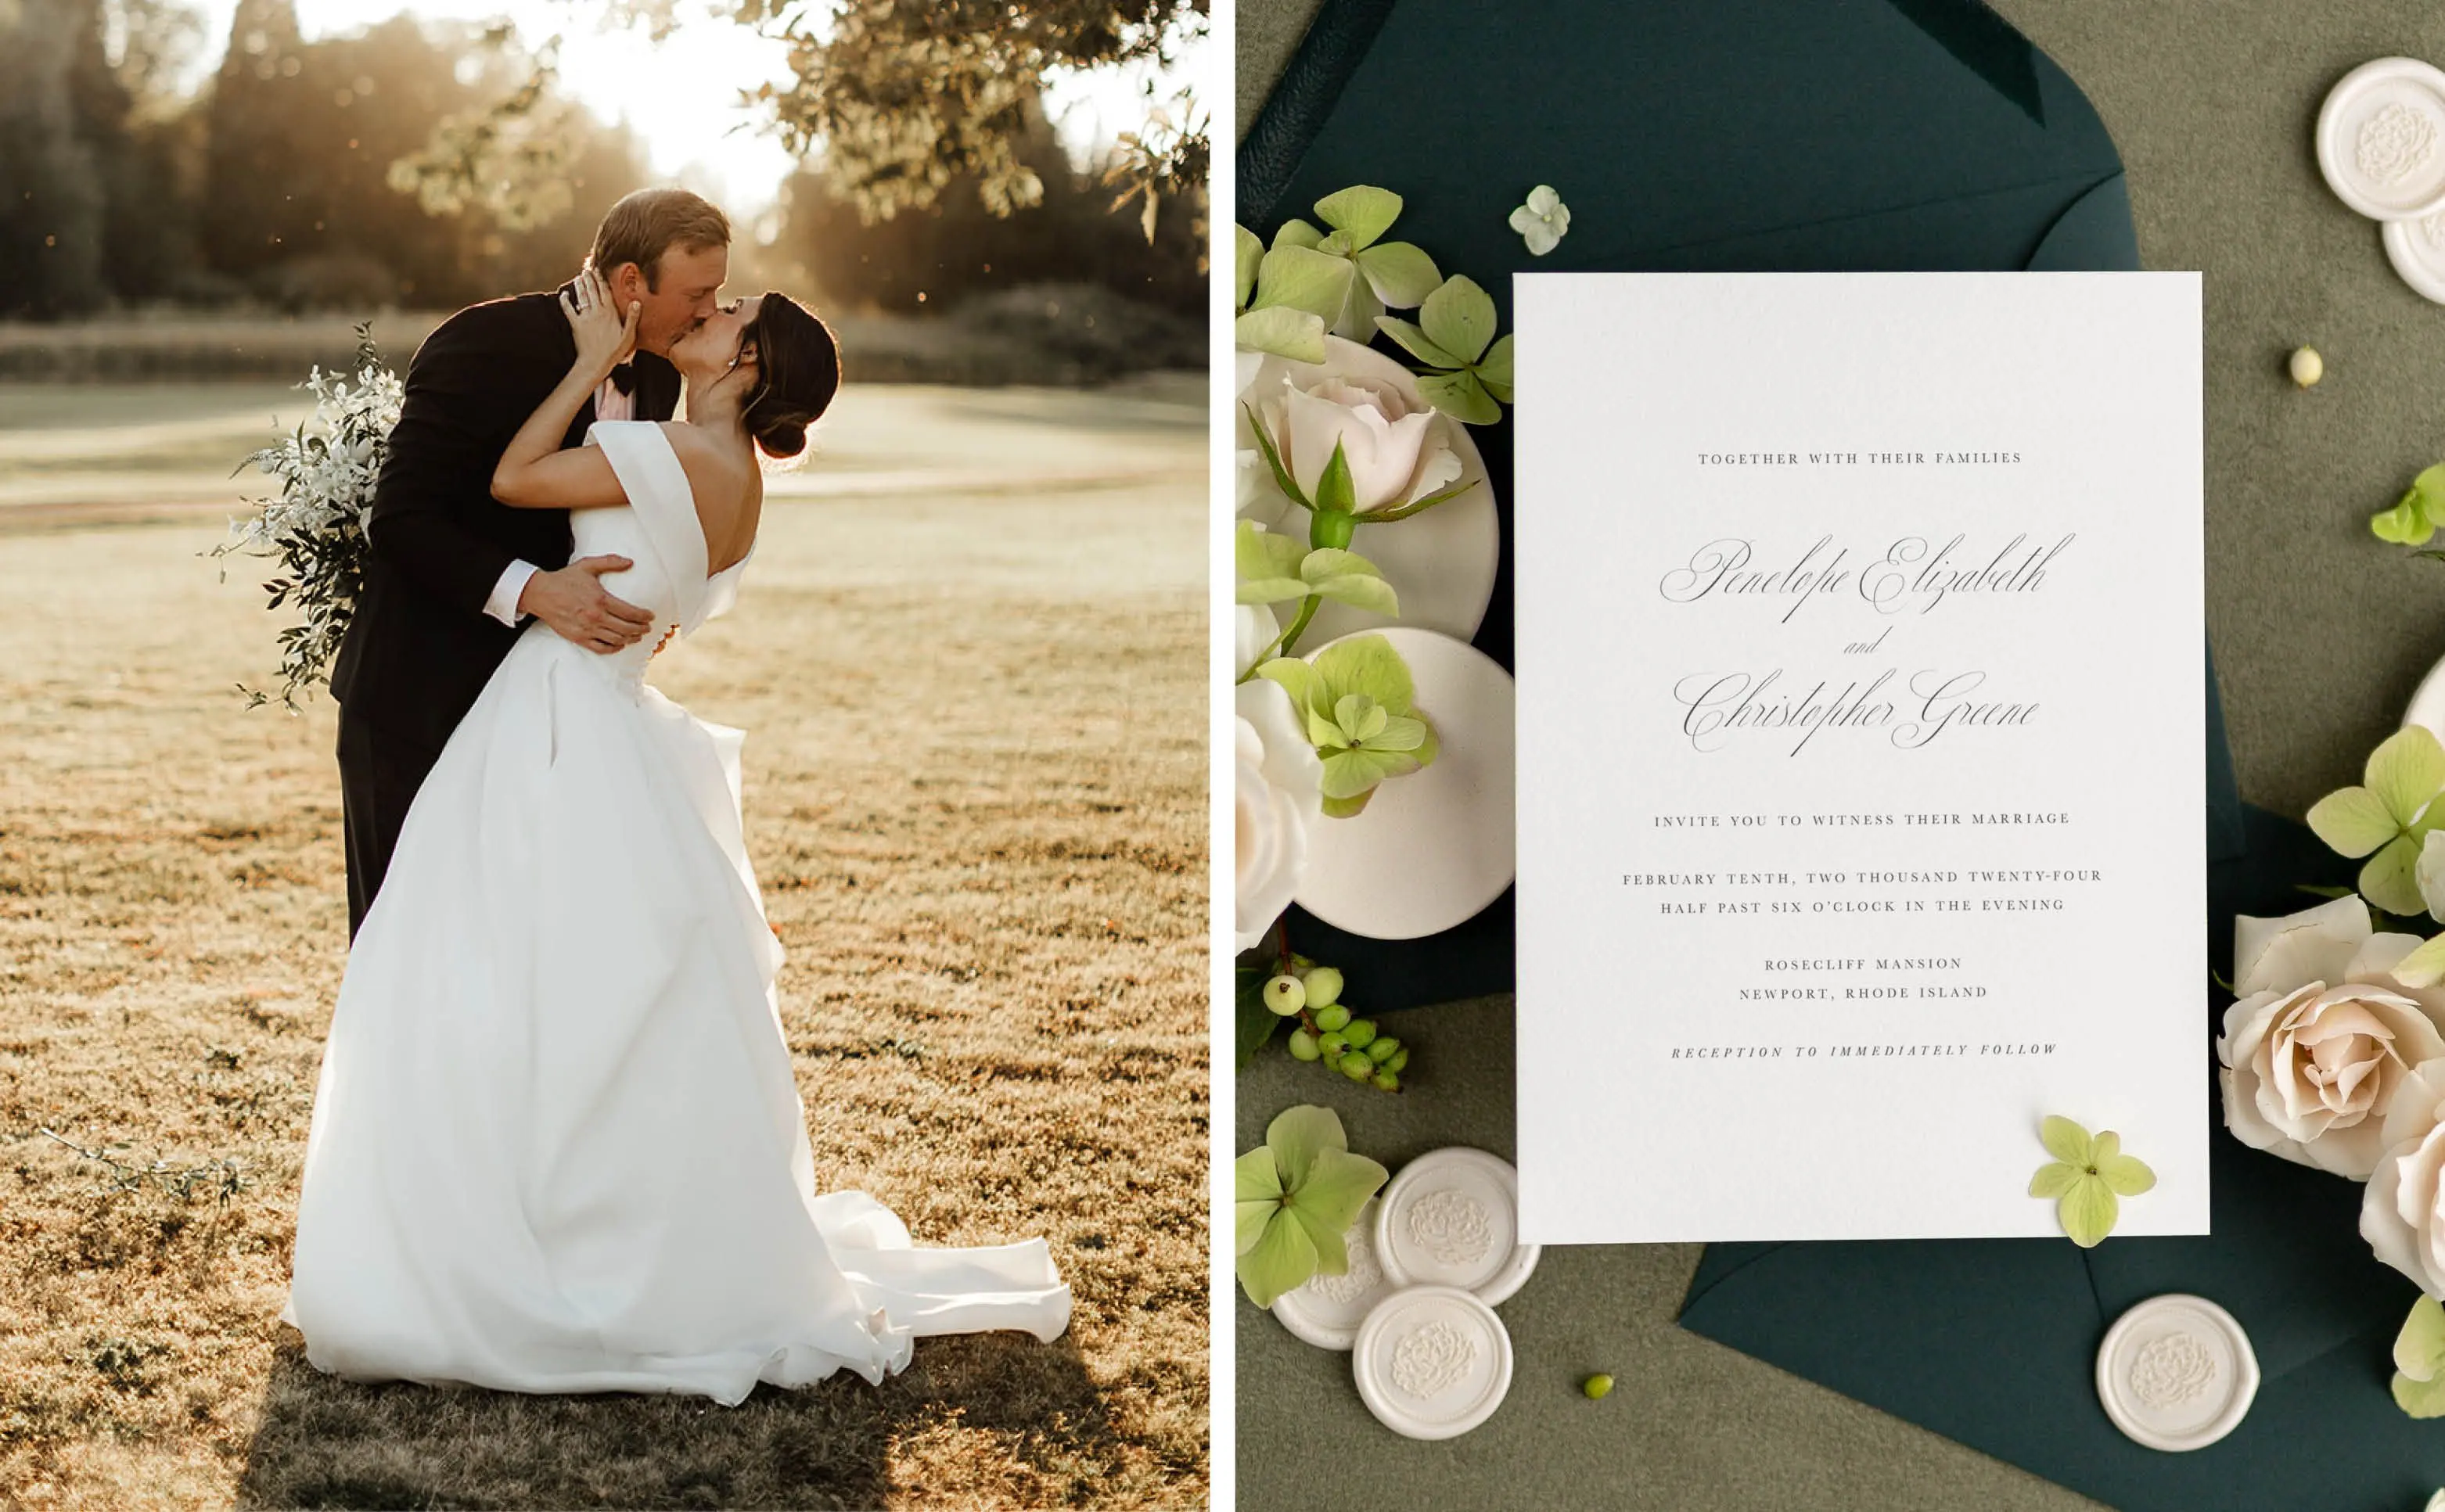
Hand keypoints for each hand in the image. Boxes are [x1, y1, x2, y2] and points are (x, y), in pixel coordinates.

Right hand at [519, 555, 654, 653]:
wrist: (540, 593)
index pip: (630, 612)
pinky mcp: (578, 638)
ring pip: (616, 639)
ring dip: (630, 639)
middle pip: (626, 628)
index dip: (644, 616)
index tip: (650, 616)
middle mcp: (595, 616)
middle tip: (647, 628)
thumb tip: (630, 562)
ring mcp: (587, 629)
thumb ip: (609, 562)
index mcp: (600, 599)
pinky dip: (613, 648)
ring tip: (637, 636)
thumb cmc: (564, 579)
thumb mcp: (587, 565)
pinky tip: (619, 645)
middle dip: (641, 629)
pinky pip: (600, 648)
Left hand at [561, 269, 638, 384]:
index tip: (599, 270)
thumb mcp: (629, 336)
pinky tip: (564, 294)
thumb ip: (633, 318)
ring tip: (579, 277)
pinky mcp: (575, 324)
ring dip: (579, 285)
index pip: (605, 291)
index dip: (602, 279)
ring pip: (581, 296)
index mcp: (610, 313)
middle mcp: (597, 312)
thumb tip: (636, 302)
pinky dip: (565, 300)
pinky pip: (568, 309)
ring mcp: (585, 317)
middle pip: (592, 290)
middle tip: (587, 269)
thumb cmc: (614, 352)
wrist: (595, 363)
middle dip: (589, 278)